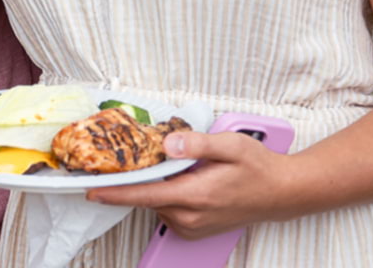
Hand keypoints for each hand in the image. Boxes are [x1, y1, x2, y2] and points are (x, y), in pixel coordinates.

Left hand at [85, 130, 301, 239]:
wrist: (282, 193)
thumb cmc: (258, 167)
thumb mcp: (231, 144)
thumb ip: (197, 143)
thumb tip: (168, 143)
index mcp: (196, 195)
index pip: (145, 195)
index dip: (115, 193)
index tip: (90, 190)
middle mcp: (191, 216)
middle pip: (146, 198)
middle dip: (131, 182)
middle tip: (121, 161)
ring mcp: (193, 226)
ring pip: (156, 204)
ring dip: (153, 187)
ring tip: (167, 166)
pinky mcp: (195, 229)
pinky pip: (167, 211)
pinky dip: (165, 195)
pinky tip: (178, 180)